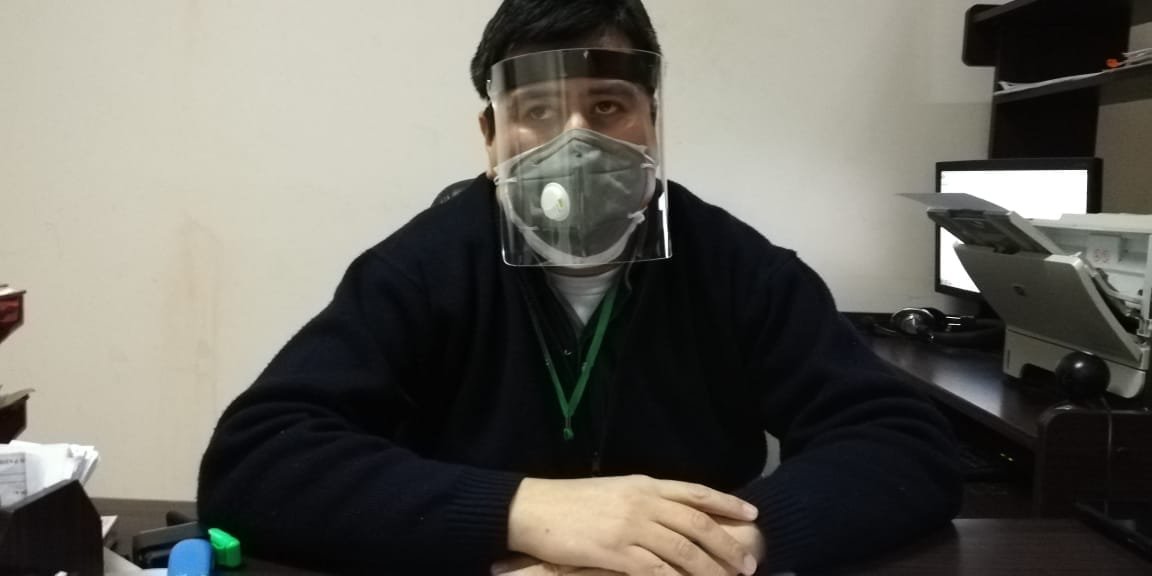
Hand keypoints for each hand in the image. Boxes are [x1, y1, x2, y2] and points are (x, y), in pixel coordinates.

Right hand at [507, 475, 760, 575]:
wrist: (532, 508)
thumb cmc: (570, 502)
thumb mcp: (613, 491)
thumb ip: (644, 500)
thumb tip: (670, 514)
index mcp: (644, 485)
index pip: (695, 492)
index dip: (726, 503)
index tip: (751, 514)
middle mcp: (643, 503)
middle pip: (697, 524)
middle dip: (727, 545)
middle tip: (748, 564)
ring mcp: (630, 527)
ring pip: (683, 551)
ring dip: (710, 569)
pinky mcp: (614, 552)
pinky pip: (656, 571)